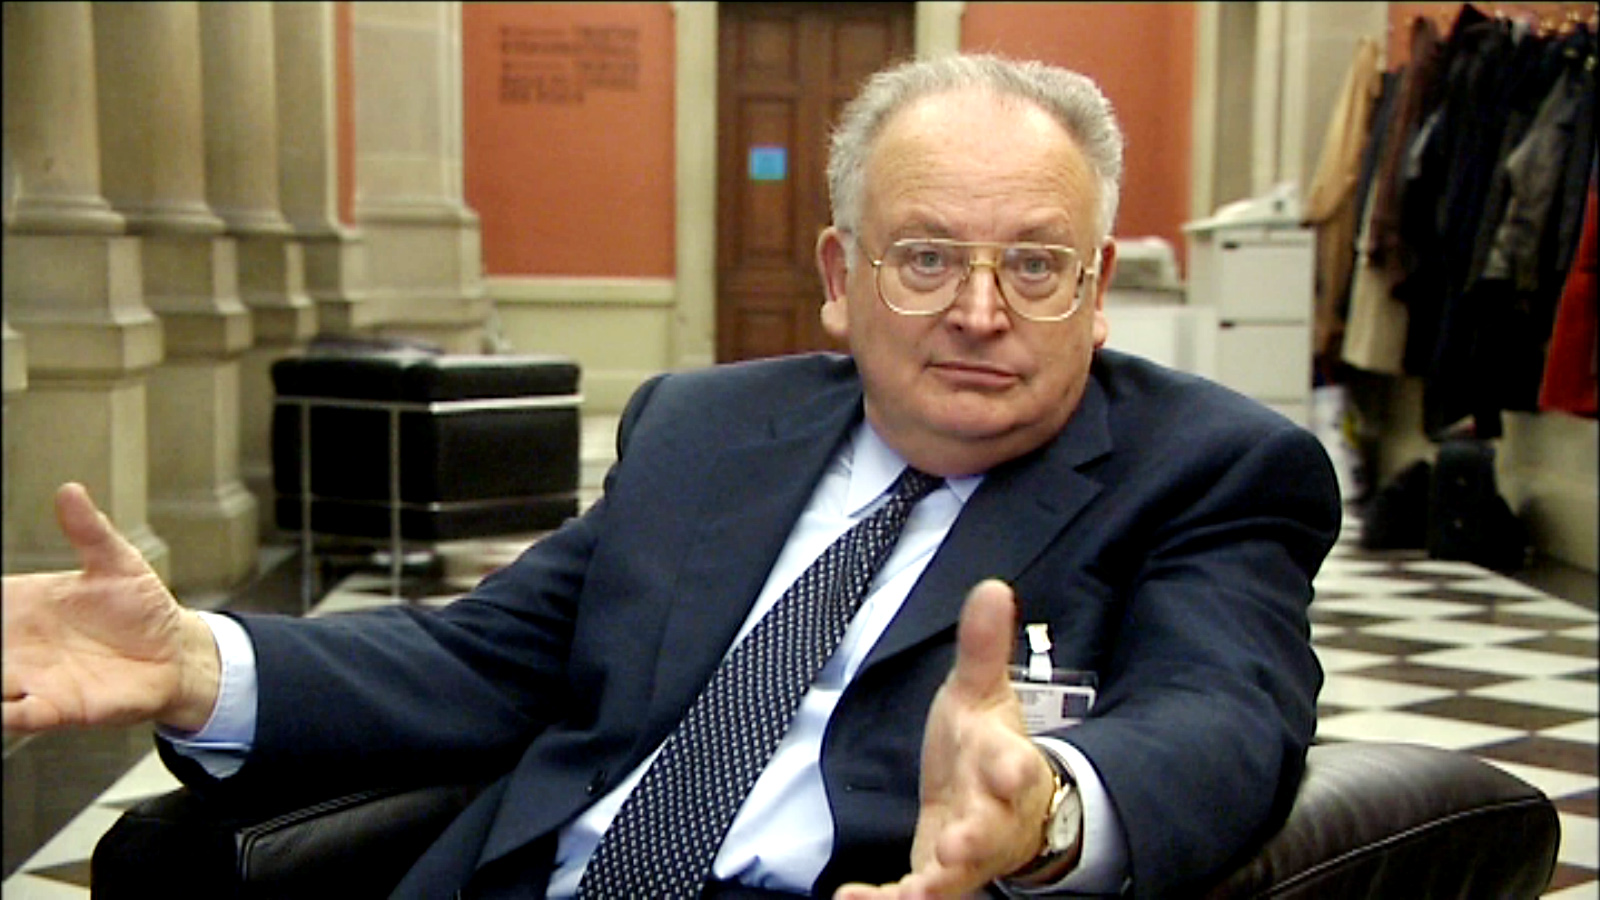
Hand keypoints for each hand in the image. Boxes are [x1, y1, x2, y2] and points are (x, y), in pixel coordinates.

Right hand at [2, 483, 219, 733]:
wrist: (175, 653)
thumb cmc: (140, 607)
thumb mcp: (117, 563)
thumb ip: (89, 531)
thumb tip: (70, 491)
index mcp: (22, 605)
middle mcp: (16, 644)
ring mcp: (32, 678)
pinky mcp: (57, 707)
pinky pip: (20, 715)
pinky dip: (6, 714)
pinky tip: (2, 709)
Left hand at [835, 579, 1059, 898]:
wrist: (1003, 806)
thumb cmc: (987, 746)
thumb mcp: (982, 693)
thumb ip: (983, 646)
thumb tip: (993, 587)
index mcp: (1007, 766)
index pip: (1017, 766)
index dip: (1012, 768)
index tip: (1009, 770)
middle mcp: (993, 817)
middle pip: (990, 832)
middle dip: (975, 841)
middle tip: (955, 848)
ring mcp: (968, 855)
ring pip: (957, 876)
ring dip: (935, 885)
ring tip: (909, 896)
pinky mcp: (938, 878)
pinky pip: (916, 895)